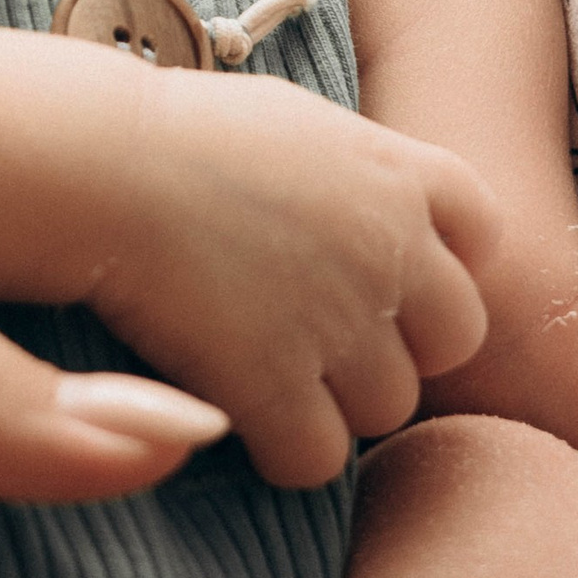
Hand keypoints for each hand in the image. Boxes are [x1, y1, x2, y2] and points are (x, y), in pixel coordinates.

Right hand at [76, 64, 497, 486]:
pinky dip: (283, 449)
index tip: (387, 275)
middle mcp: (390, 248)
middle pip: (455, 336)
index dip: (441, 262)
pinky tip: (238, 413)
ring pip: (389, 406)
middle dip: (401, 345)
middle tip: (325, 339)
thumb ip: (350, 171)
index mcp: (396, 172)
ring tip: (266, 370)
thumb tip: (359, 206)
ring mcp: (341, 321)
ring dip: (337, 402)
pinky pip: (319, 456)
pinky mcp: (279, 382)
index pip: (480, 230)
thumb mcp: (292, 122)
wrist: (97, 161)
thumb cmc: (172, 134)